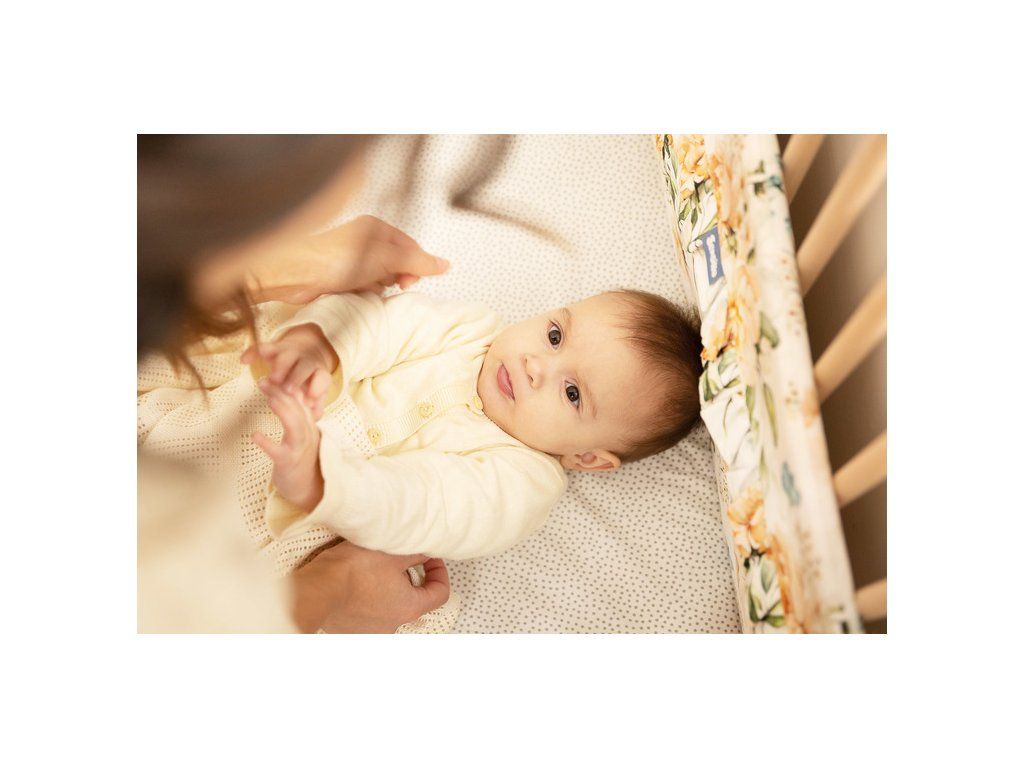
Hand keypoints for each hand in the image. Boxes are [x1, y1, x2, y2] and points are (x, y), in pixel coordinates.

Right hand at [241, 324, 337, 418]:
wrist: (304, 351)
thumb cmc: (309, 379)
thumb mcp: (315, 391)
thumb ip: (316, 404)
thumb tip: (316, 417)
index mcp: (318, 372)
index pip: (322, 377)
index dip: (317, 387)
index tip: (310, 400)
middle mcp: (306, 360)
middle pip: (304, 366)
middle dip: (296, 378)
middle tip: (288, 391)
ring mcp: (290, 353)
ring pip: (286, 356)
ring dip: (279, 367)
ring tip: (271, 380)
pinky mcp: (275, 348)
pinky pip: (264, 347)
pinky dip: (253, 352)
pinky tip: (244, 361)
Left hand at [245, 215, 449, 303]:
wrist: (296, 274)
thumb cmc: (335, 258)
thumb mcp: (386, 258)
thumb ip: (417, 261)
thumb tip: (444, 264)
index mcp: (376, 228)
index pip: (410, 247)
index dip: (415, 265)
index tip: (411, 281)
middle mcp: (364, 240)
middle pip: (396, 263)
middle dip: (395, 277)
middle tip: (391, 284)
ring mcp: (351, 258)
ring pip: (380, 278)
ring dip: (378, 287)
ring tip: (366, 287)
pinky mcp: (340, 275)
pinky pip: (363, 287)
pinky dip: (363, 293)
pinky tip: (355, 293)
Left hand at [253, 381, 323, 511]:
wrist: (309, 489)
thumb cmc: (300, 459)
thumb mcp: (300, 434)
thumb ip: (295, 414)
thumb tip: (286, 392)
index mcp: (309, 425)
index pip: (300, 400)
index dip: (286, 386)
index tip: (270, 375)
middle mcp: (307, 434)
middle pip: (297, 409)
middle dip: (281, 392)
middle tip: (263, 380)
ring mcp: (299, 449)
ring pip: (295, 426)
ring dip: (283, 411)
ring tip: (269, 399)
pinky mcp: (289, 463)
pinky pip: (279, 453)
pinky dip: (268, 444)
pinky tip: (255, 436)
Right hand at [289, 540, 450, 632]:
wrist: (317, 588)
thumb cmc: (355, 570)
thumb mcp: (393, 552)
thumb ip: (417, 553)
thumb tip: (428, 551)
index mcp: (410, 608)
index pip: (440, 594)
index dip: (439, 572)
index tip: (429, 558)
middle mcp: (393, 625)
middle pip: (412, 599)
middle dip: (408, 578)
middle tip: (396, 559)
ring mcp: (370, 631)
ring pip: (388, 606)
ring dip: (385, 589)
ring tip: (372, 569)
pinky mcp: (350, 630)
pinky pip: (365, 613)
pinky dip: (365, 598)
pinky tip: (355, 583)